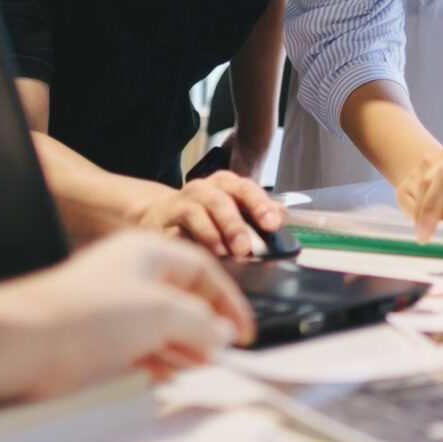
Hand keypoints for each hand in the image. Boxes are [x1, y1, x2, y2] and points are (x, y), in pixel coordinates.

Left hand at [0, 231, 254, 405]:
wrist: (21, 345)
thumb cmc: (87, 315)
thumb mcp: (161, 313)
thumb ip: (201, 323)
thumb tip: (222, 334)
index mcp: (146, 252)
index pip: (202, 269)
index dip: (228, 300)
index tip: (244, 330)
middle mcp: (128, 275)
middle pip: (181, 298)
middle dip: (206, 327)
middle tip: (223, 354)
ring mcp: (109, 308)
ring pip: (159, 326)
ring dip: (183, 348)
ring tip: (200, 369)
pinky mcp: (93, 340)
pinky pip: (137, 348)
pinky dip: (158, 362)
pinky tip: (167, 378)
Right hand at [134, 170, 285, 260]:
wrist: (159, 215)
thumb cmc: (205, 214)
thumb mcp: (234, 208)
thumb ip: (260, 212)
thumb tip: (283, 217)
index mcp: (224, 184)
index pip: (245, 188)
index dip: (260, 205)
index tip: (272, 224)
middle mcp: (202, 189)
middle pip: (220, 202)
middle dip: (234, 225)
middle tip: (245, 248)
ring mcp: (179, 204)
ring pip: (195, 214)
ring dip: (211, 236)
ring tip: (222, 255)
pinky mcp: (160, 223)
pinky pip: (173, 233)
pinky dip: (186, 245)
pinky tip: (196, 257)